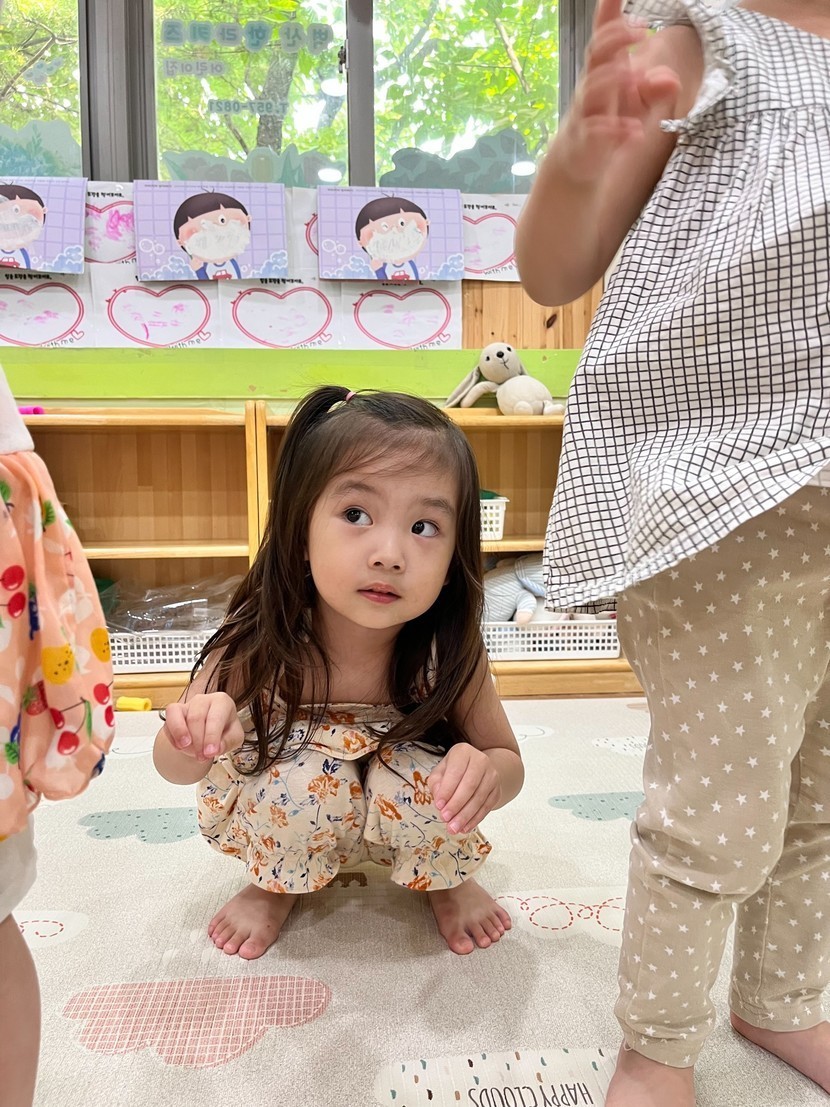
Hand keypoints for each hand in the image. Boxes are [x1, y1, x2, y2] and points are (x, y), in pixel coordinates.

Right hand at [162, 692, 244, 761]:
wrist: (211, 732)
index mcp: (222, 702)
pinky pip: (168, 722)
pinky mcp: (174, 712)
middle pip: (196, 718)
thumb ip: (229, 742)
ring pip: (178, 716)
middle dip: (197, 741)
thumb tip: (216, 748)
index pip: (215, 717)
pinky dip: (172, 737)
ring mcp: (187, 704)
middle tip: (202, 757)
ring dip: (181, 736)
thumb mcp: (234, 738)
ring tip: (187, 749)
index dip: (211, 737)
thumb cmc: (224, 730)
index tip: (210, 752)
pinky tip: (180, 747)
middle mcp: (204, 700)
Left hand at [428, 743, 501, 833]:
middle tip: (445, 818)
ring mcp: (492, 775)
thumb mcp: (440, 772)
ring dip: (465, 816)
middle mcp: (481, 760)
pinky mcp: (497, 790)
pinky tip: (465, 827)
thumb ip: (436, 784)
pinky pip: (486, 807)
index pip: (455, 771)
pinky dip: (475, 819)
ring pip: (479, 798)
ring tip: (453, 828)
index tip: (438, 805)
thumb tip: (439, 800)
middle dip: (456, 804)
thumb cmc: (454, 771)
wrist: (478, 770)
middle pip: (470, 785)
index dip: (447, 790)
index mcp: (463, 752)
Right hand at [554, 0, 680, 184]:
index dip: (608, 14)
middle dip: (615, 40)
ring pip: (591, 89)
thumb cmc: (608, 122)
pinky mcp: (584, 140)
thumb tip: (670, 79)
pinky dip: (615, 131)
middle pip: (595, 55)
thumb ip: (653, 89)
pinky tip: (635, 133)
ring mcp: (584, 112)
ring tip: (637, 77)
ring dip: (614, 80)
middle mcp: (590, 86)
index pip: (603, 37)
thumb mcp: (636, 105)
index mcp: (603, 71)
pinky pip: (595, 131)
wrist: (579, 161)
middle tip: (643, 32)